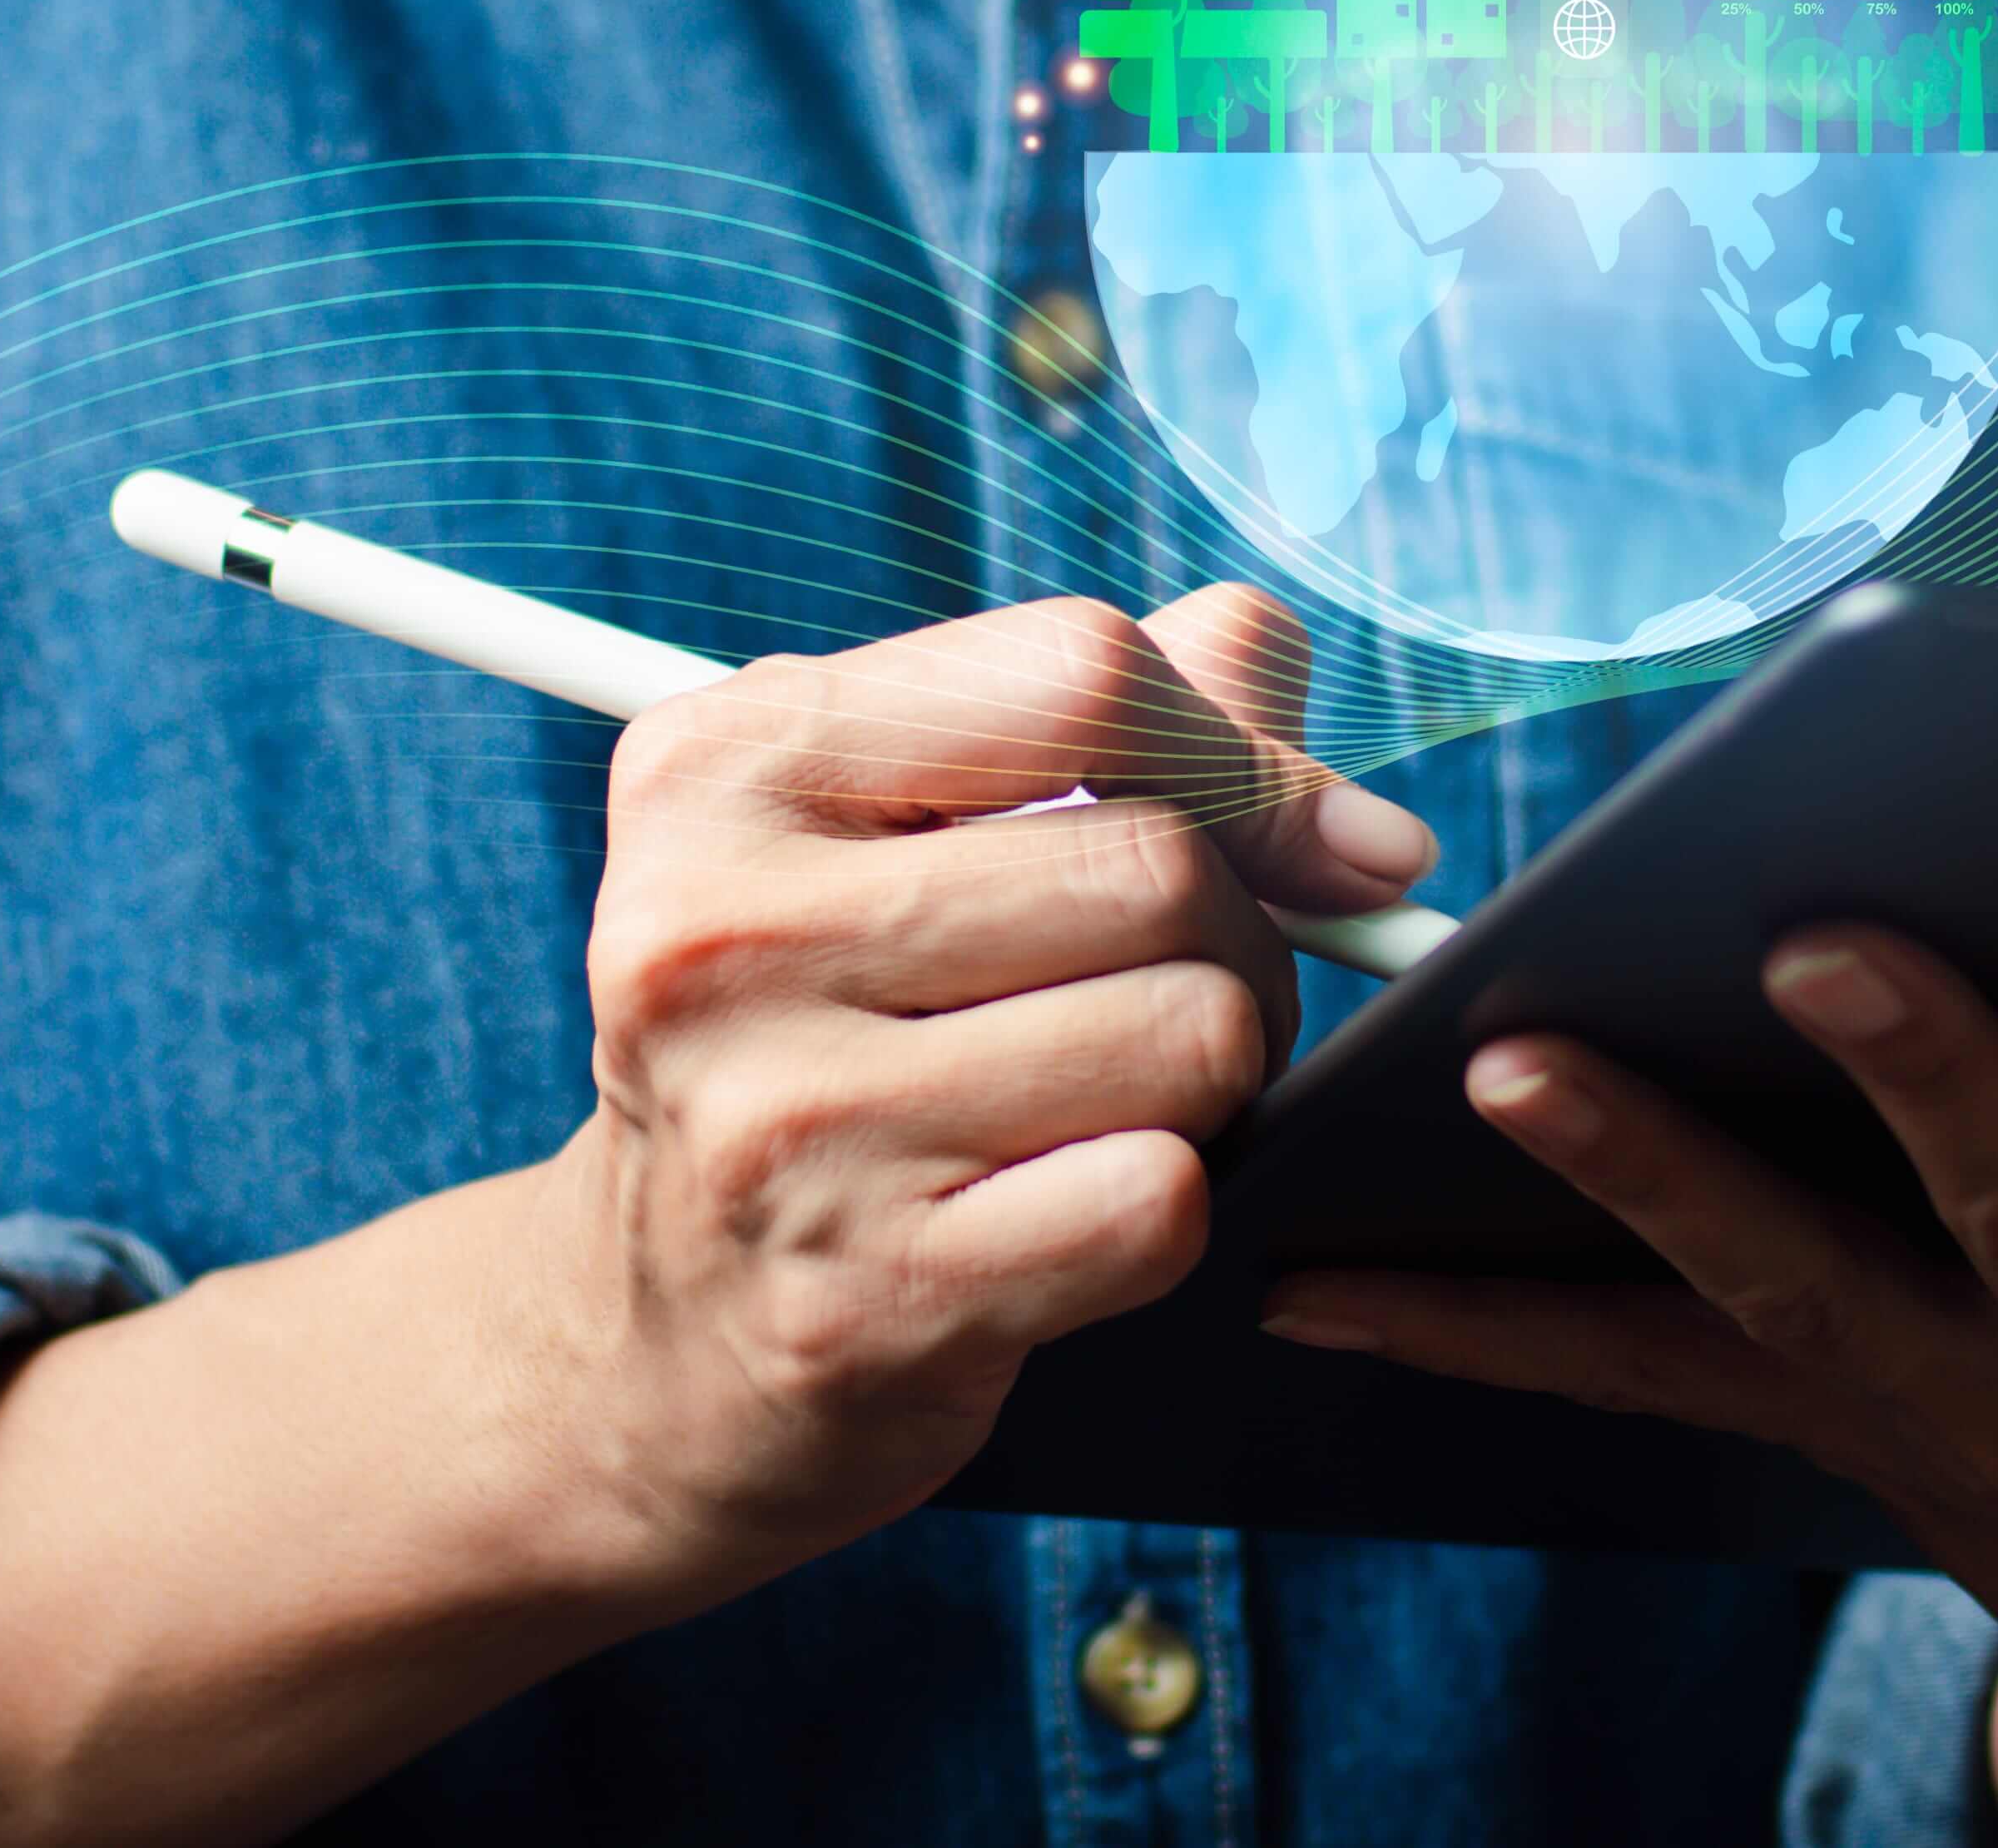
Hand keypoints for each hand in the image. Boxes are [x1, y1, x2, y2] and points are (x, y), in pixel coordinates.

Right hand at [534, 584, 1428, 1589]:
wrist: (668, 1324)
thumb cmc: (834, 1025)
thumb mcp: (910, 823)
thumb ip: (1123, 716)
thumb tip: (1329, 756)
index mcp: (723, 765)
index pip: (1079, 672)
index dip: (1241, 751)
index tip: (1311, 839)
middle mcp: (718, 933)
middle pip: (1159, 865)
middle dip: (1239, 933)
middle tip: (1177, 991)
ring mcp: (783, 1124)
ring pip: (1188, 1031)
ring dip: (1212, 1073)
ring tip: (1117, 1091)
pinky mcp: (866, 1295)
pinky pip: (1159, 1199)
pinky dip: (1167, 1203)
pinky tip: (1072, 1205)